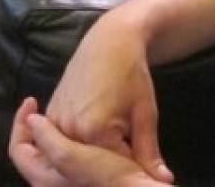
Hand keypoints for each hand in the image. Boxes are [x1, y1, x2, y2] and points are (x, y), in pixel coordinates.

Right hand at [44, 8, 172, 182]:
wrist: (110, 41)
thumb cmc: (132, 74)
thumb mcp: (145, 113)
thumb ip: (148, 151)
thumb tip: (164, 180)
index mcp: (93, 132)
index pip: (111, 171)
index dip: (130, 173)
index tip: (142, 172)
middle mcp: (68, 130)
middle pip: (84, 170)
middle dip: (104, 171)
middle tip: (122, 154)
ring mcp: (55, 122)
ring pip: (66, 160)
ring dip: (84, 163)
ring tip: (108, 145)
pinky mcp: (50, 115)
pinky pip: (54, 145)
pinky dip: (68, 151)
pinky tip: (87, 143)